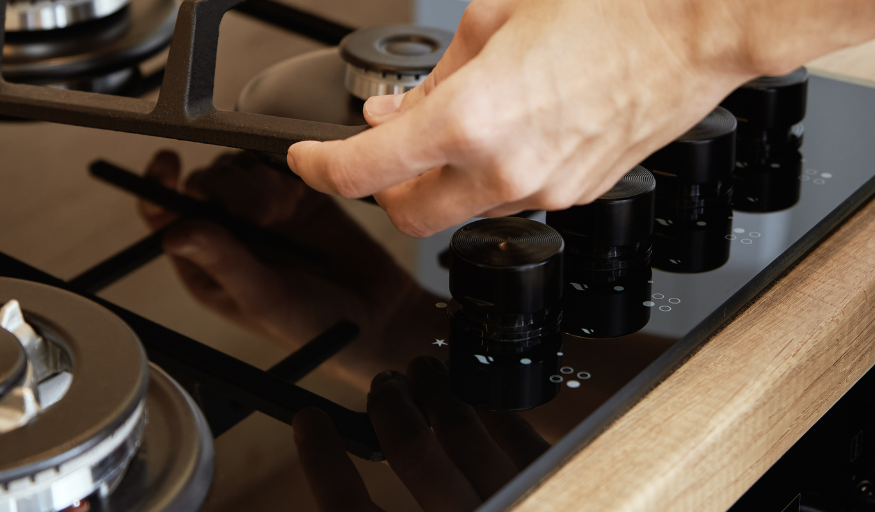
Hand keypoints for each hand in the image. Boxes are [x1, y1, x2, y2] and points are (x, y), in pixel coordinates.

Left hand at [140, 150, 442, 384]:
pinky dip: (285, 170)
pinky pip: (276, 162)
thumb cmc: (317, 327)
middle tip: (259, 214)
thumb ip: (221, 263)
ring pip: (237, 168)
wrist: (380, 317)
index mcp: (207, 264)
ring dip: (257, 183)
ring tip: (285, 212)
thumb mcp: (263, 299)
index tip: (166, 164)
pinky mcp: (296, 193)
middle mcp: (229, 234)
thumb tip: (173, 234)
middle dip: (225, 188)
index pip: (164, 215)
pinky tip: (300, 195)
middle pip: (203, 183)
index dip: (158, 185)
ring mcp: (262, 211)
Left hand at [288, 0, 771, 236]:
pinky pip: (515, 196)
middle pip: (410, 215)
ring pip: (464, 211)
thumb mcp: (492, 15)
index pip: (366, 172)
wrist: (707, 7)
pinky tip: (506, 122)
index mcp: (473, 119)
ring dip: (439, 179)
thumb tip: (394, 112)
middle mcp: (509, 169)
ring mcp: (551, 187)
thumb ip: (433, 77)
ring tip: (452, 117)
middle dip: (381, 187)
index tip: (305, 158)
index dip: (319, 169)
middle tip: (375, 145)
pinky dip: (490, 172)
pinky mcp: (584, 189)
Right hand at [294, 356, 549, 511]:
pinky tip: (483, 406)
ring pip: (467, 438)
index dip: (323, 462)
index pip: (349, 511)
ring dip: (439, 397)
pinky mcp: (563, 496)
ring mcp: (520, 509)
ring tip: (426, 375)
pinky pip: (526, 445)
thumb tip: (346, 507)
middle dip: (390, 409)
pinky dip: (498, 419)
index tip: (310, 422)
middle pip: (413, 455)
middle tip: (382, 387)